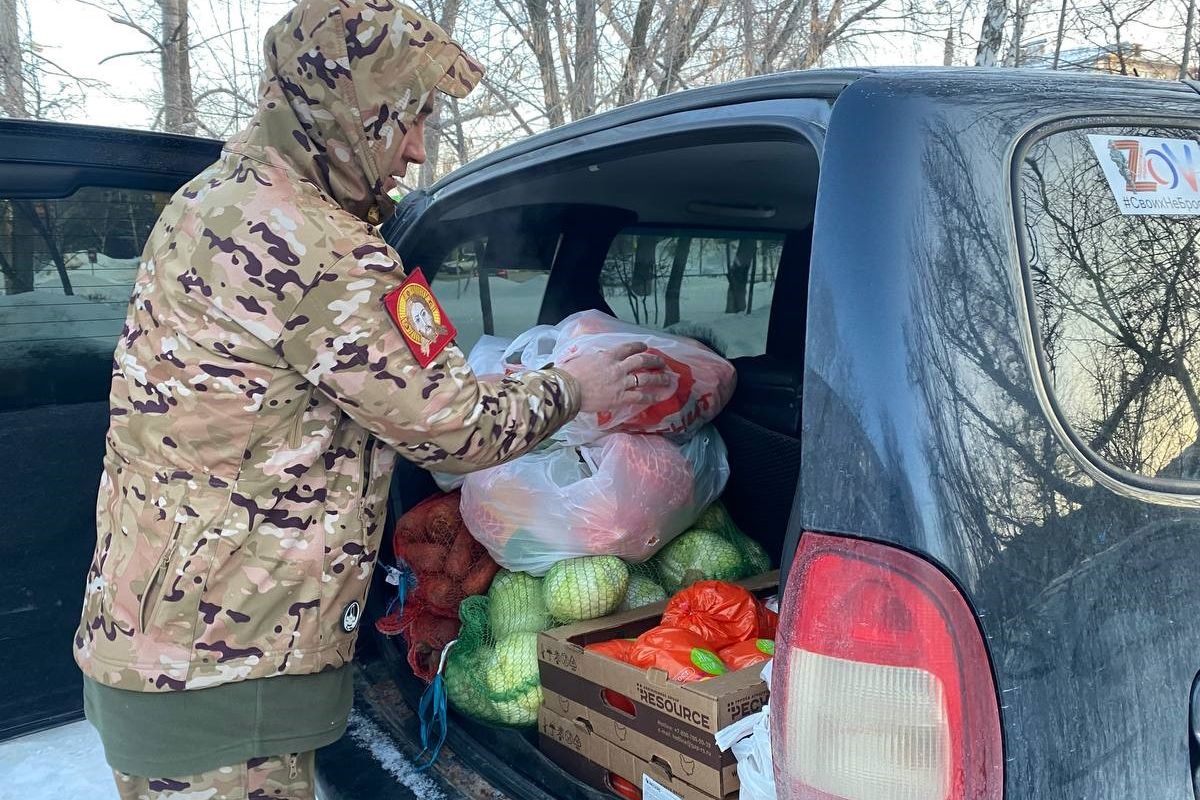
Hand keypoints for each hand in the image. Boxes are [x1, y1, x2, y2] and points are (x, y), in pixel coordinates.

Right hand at [557, 342, 674, 413]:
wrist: (567, 389)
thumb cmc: (569, 373)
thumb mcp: (583, 358)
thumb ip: (595, 358)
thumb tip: (598, 358)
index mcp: (608, 356)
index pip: (628, 348)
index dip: (638, 346)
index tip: (644, 346)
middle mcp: (618, 367)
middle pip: (642, 360)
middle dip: (654, 360)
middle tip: (661, 362)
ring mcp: (621, 383)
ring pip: (646, 378)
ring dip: (659, 378)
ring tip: (667, 378)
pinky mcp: (620, 398)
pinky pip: (640, 397)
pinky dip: (651, 397)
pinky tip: (659, 397)